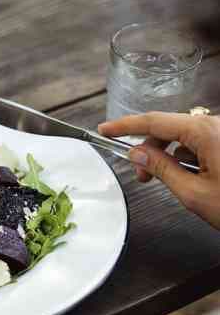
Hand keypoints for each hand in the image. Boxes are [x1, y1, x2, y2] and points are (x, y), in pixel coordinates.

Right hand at [99, 112, 219, 229]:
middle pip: (169, 128)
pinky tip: (192, 179)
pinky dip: (189, 157)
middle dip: (149, 149)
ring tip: (168, 182)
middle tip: (139, 177)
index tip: (105, 129)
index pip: (154, 122)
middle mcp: (217, 125)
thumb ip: (161, 169)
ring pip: (185, 136)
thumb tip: (138, 155)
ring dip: (170, 155)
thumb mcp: (193, 193)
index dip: (125, 126)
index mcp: (205, 132)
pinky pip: (203, 142)